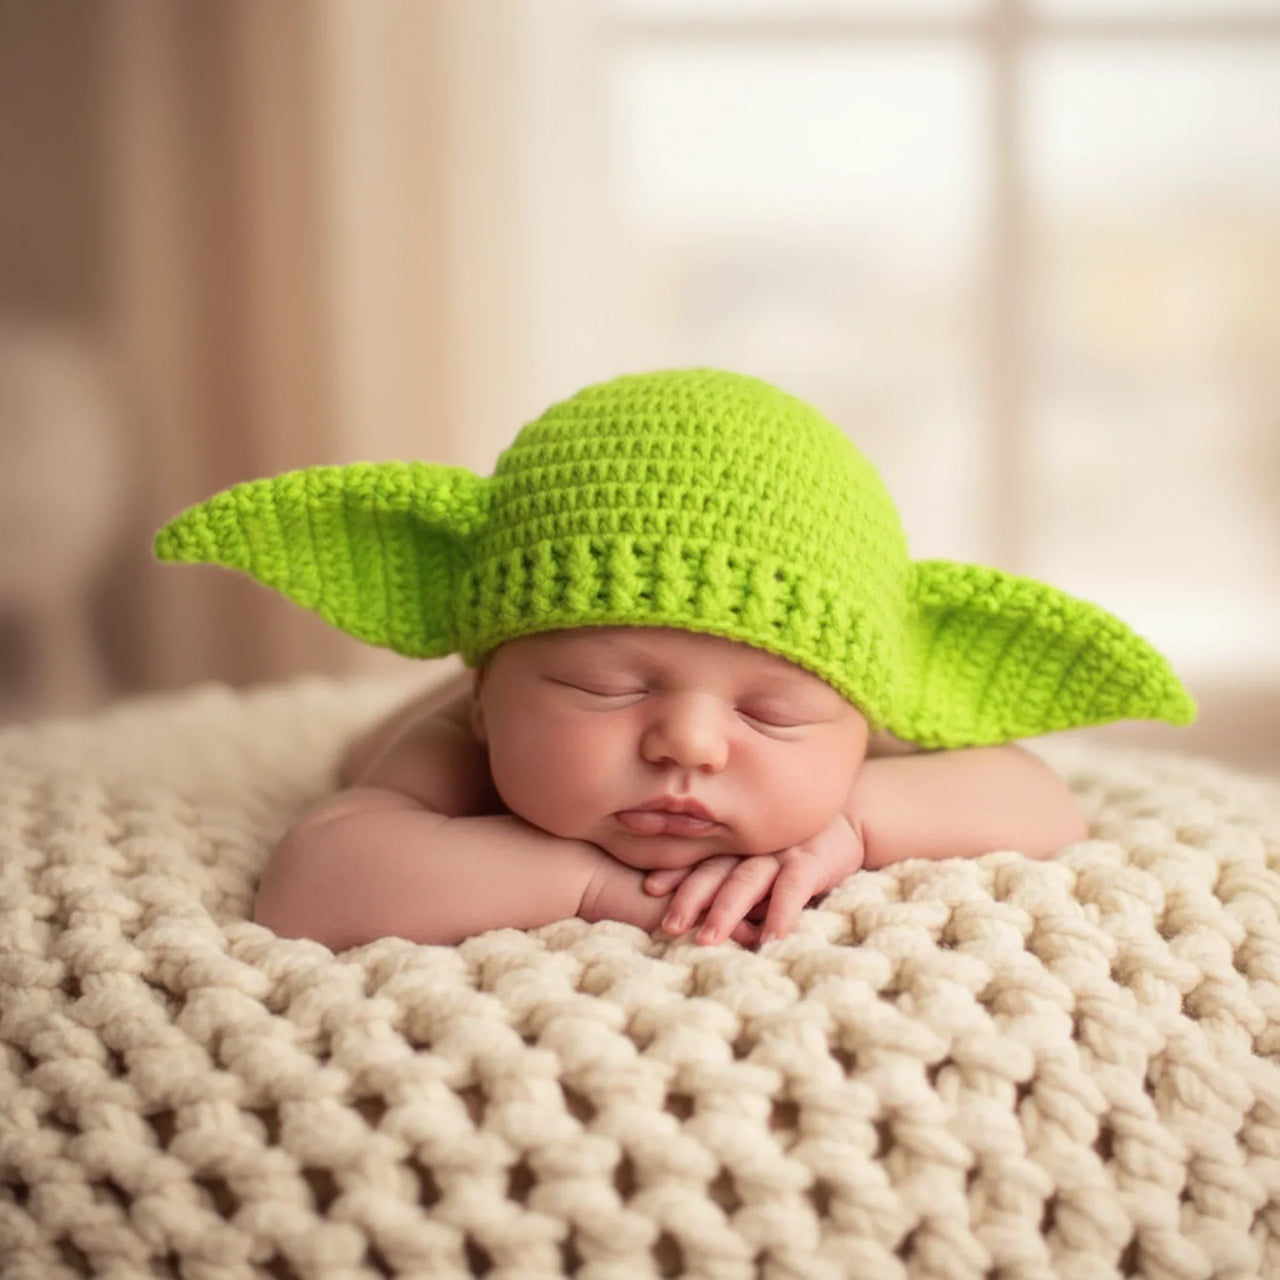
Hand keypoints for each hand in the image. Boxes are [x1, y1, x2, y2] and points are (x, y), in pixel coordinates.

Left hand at [644, 811, 864, 945]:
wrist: (847, 821)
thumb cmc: (794, 847)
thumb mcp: (758, 857)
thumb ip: (732, 877)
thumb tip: (695, 914)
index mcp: (735, 845)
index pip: (699, 859)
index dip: (675, 872)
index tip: (649, 888)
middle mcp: (751, 848)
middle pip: (714, 871)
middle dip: (690, 898)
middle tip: (669, 926)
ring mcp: (779, 854)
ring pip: (746, 881)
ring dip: (725, 910)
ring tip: (708, 939)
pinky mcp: (811, 862)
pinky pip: (793, 888)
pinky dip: (781, 912)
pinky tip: (770, 937)